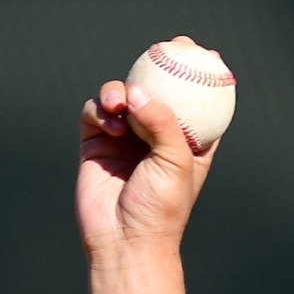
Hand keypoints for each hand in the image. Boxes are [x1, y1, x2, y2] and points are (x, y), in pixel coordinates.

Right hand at [75, 42, 215, 254]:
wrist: (124, 240)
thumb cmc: (161, 209)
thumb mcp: (176, 163)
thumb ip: (162, 123)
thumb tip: (138, 92)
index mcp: (187, 143)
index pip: (194, 103)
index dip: (195, 77)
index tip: (196, 52)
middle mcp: (155, 137)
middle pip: (155, 91)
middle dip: (154, 70)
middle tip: (155, 53)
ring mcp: (125, 138)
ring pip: (122, 95)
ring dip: (119, 91)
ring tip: (120, 104)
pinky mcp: (96, 142)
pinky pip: (96, 110)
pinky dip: (101, 108)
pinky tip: (110, 122)